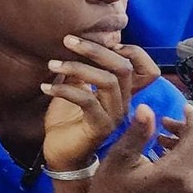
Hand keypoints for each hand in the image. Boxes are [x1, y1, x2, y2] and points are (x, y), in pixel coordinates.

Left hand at [40, 38, 160, 171]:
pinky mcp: (100, 127)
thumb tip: (76, 43)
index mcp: (121, 91)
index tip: (103, 40)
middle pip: (124, 68)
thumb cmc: (67, 118)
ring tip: (52, 65)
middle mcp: (123, 102)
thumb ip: (81, 69)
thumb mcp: (74, 87)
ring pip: (108, 82)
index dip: (133, 52)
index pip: (147, 69)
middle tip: (67, 40)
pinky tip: (46, 88)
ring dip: (77, 68)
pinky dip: (64, 90)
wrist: (59, 151)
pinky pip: (87, 101)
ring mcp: (114, 115)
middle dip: (95, 50)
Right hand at [81, 103, 192, 192]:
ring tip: (165, 142)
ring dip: (190, 148)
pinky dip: (191, 165)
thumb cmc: (111, 191)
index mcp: (176, 174)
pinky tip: (170, 161)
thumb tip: (147, 108)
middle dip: (189, 133)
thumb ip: (138, 133)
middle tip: (165, 124)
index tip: (183, 107)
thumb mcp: (119, 159)